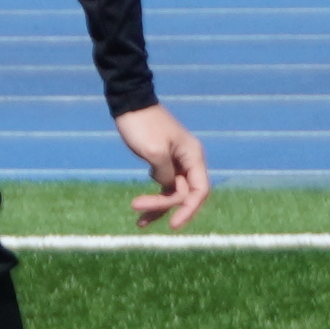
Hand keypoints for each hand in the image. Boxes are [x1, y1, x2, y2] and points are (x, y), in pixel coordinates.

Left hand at [118, 104, 209, 229]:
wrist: (129, 103)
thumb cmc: (143, 125)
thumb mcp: (154, 152)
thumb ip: (166, 175)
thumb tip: (169, 188)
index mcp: (193, 156)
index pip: (200, 191)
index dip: (188, 210)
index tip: (173, 225)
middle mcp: (189, 161)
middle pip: (184, 194)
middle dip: (163, 205)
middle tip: (135, 206)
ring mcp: (177, 163)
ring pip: (173, 194)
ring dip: (157, 207)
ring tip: (139, 221)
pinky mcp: (163, 164)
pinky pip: (164, 187)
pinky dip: (154, 199)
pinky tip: (140, 211)